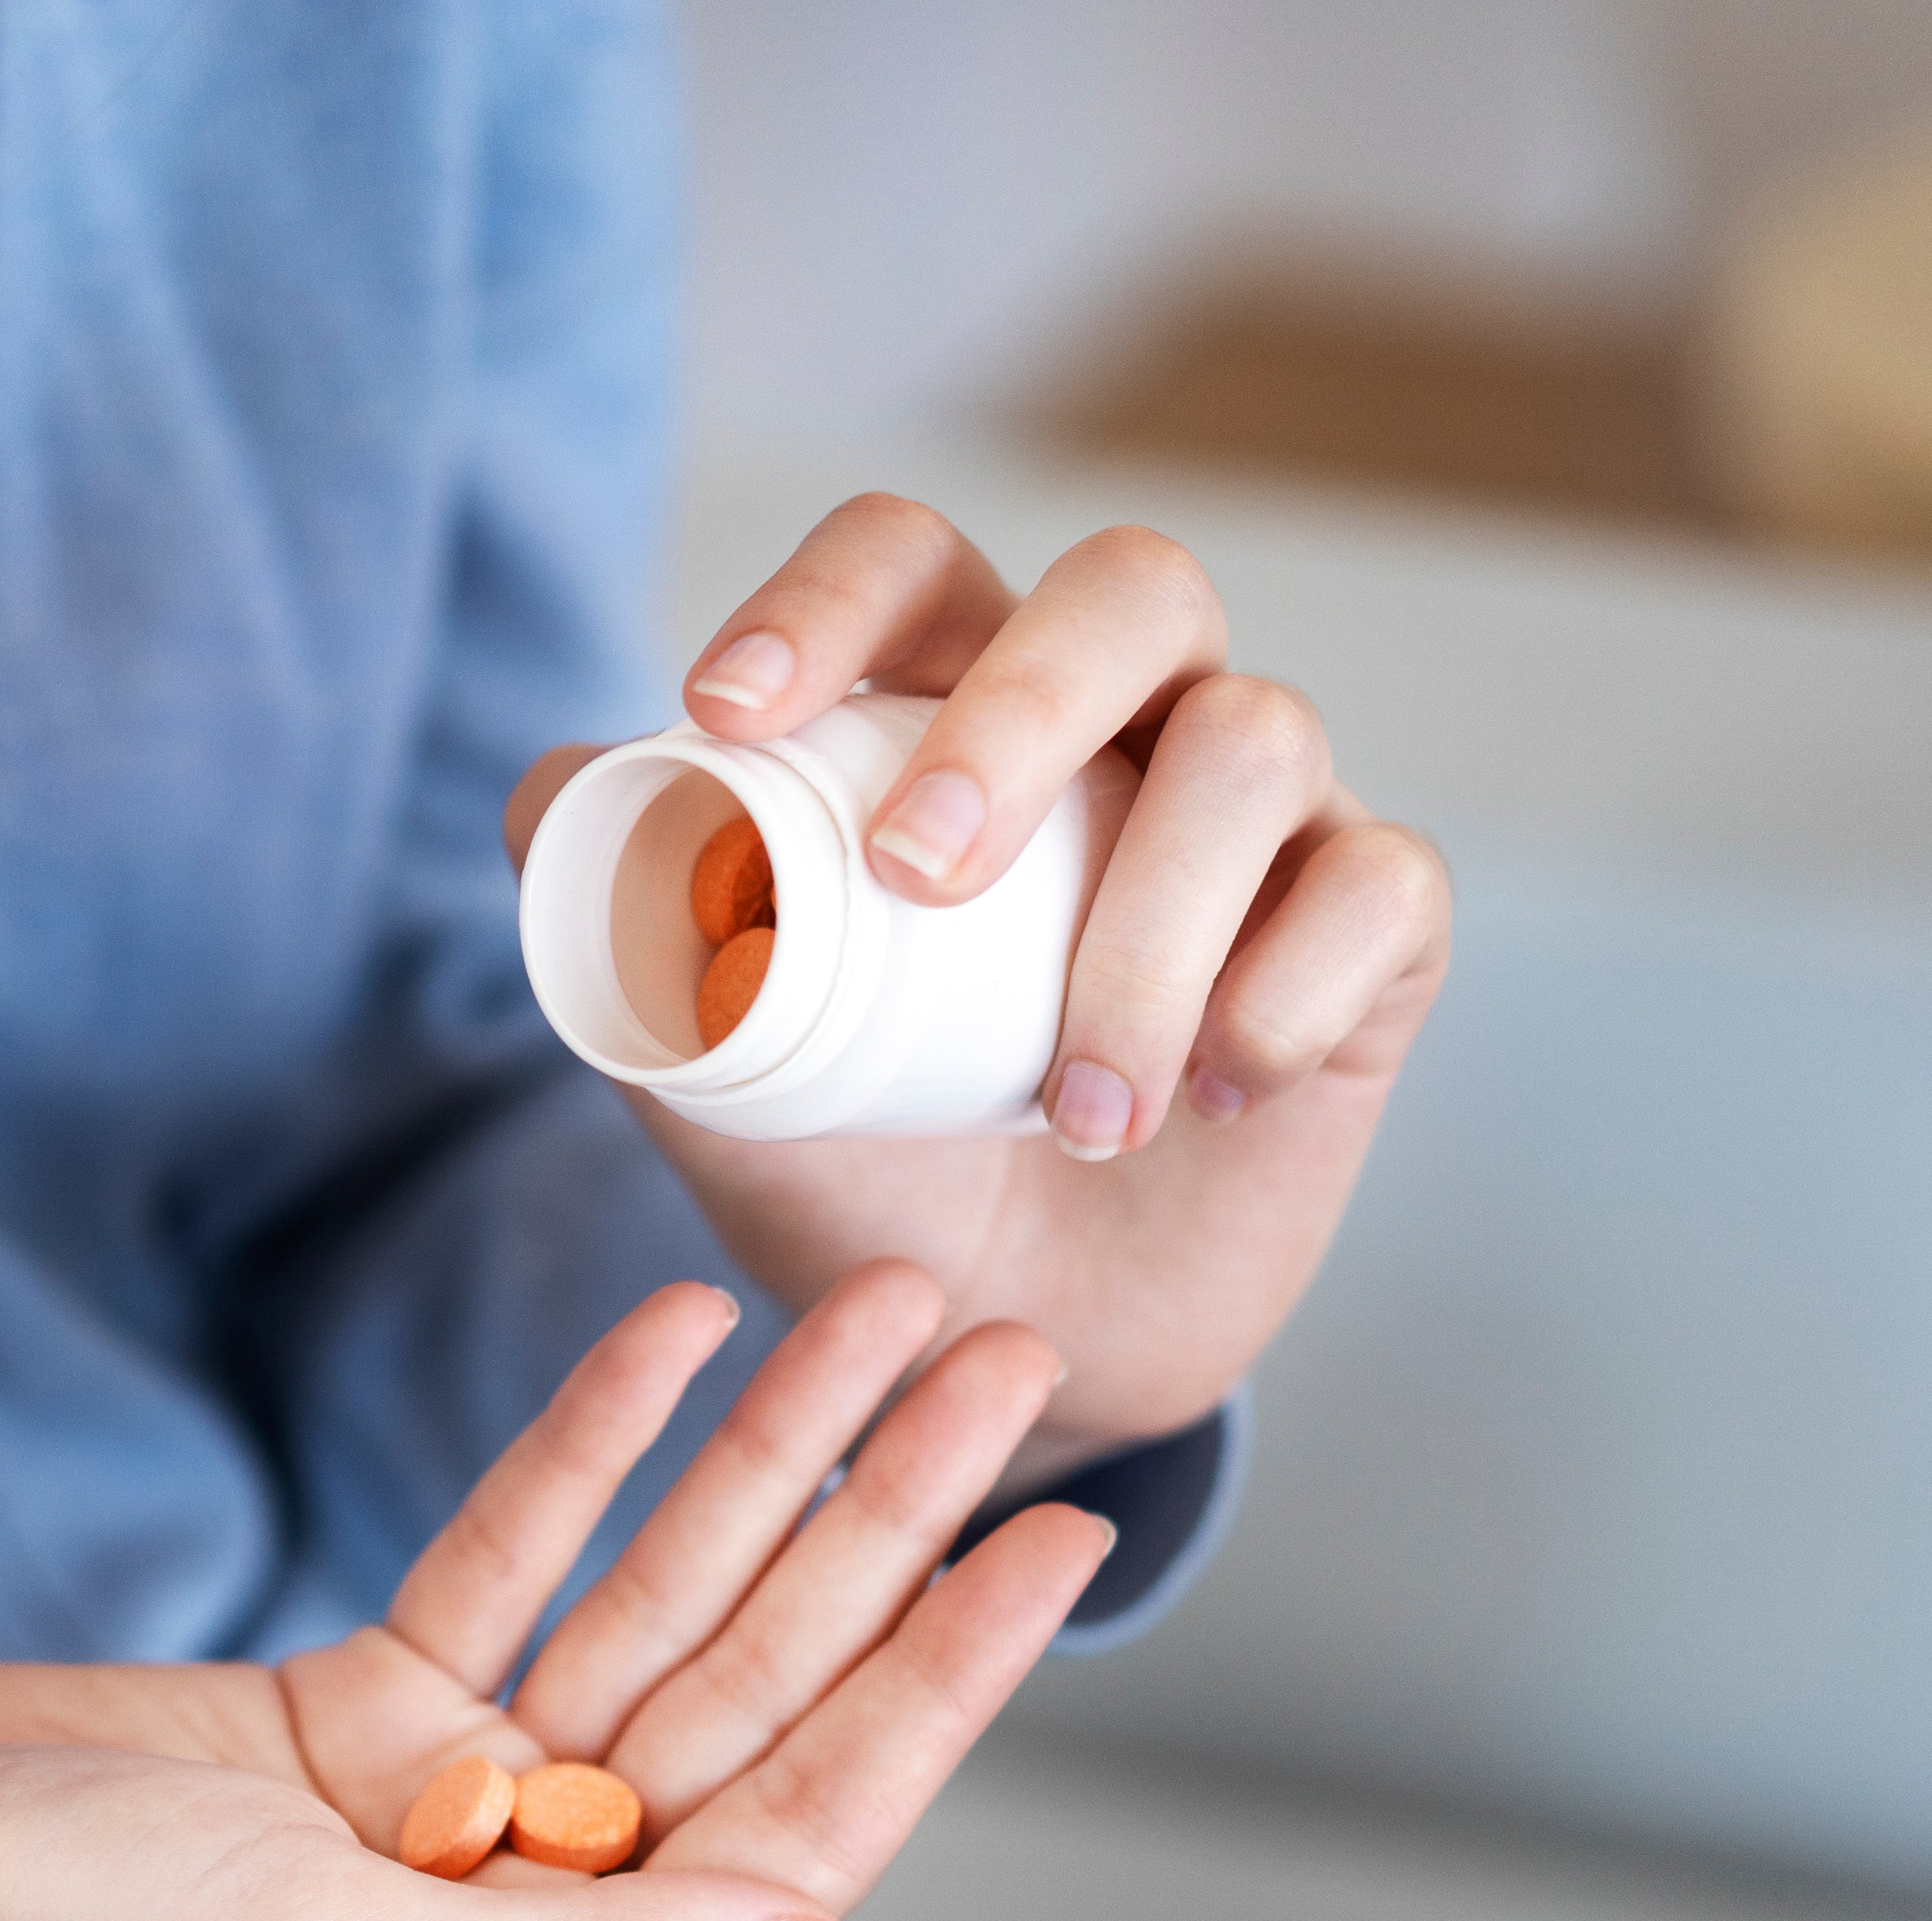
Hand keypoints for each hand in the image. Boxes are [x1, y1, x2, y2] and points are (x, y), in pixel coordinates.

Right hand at [0, 1266, 1109, 1920]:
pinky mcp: (352, 1717)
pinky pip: (512, 1558)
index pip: (799, 1833)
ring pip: (652, 1607)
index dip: (940, 1680)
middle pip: (752, 1693)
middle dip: (882, 1527)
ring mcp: (439, 1813)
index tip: (1059, 1536)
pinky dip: (590, 1448)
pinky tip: (677, 1333)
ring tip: (872, 1309)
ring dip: (762, 1460)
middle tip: (1000, 1361)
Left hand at [508, 495, 1452, 1488]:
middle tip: (919, 876)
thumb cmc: (866, 1174)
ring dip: (1147, 930)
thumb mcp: (722, 1076)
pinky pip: (1378, 892)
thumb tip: (553, 797)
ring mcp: (1268, 816)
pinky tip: (1205, 1097)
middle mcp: (1126, 721)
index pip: (909, 563)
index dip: (826, 602)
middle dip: (1021, 711)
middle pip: (1131, 589)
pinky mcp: (1375, 931)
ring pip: (1256, 745)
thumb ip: (631, 933)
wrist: (1008, 1345)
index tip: (724, 716)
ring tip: (1074, 1115)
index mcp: (953, 703)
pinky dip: (1284, 995)